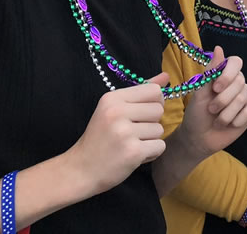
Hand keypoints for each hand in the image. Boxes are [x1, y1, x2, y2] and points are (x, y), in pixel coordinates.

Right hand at [65, 74, 169, 195]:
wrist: (80, 170)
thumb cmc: (100, 138)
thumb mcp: (113, 109)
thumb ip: (141, 91)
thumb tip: (166, 76)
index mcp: (112, 98)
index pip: (153, 91)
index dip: (154, 102)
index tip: (141, 113)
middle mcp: (117, 112)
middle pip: (159, 109)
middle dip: (151, 123)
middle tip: (133, 133)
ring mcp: (125, 132)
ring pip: (159, 129)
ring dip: (150, 139)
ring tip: (131, 145)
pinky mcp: (133, 152)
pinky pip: (160, 146)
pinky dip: (151, 153)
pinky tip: (134, 156)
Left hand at [176, 47, 246, 162]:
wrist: (199, 138)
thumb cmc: (197, 113)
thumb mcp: (200, 92)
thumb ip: (211, 71)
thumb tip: (219, 48)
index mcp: (224, 74)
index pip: (236, 62)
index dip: (228, 74)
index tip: (215, 88)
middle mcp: (237, 83)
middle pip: (239, 81)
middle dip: (223, 99)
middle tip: (211, 109)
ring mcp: (246, 96)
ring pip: (244, 97)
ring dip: (227, 112)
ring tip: (217, 120)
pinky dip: (237, 119)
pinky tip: (230, 124)